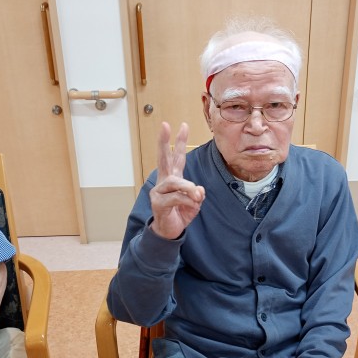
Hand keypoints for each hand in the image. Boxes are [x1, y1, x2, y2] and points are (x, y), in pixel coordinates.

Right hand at [150, 122, 204, 238]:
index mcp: (173, 178)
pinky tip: (192, 204)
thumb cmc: (180, 213)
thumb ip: (197, 194)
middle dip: (165, 142)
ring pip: (175, 182)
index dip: (180, 141)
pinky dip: (187, 201)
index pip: (177, 157)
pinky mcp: (158, 203)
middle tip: (165, 125)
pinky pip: (176, 198)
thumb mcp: (194, 202)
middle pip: (163, 158)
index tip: (183, 125)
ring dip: (188, 188)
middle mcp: (164, 182)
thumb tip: (198, 191)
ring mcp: (159, 192)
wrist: (169, 232)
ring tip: (197, 196)